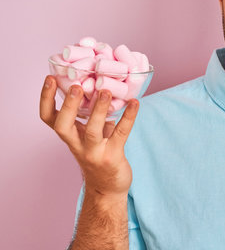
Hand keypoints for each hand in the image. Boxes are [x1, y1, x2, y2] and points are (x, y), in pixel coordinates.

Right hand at [39, 75, 138, 198]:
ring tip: (106, 91)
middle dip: (68, 106)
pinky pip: (120, 134)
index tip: (50, 78)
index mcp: (69, 136)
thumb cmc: (98, 156)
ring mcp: (94, 152)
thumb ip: (92, 116)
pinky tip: (135, 103)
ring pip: (92, 131)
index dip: (46, 99)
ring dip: (99, 110)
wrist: (107, 189)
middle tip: (76, 86)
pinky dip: (128, 117)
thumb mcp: (89, 135)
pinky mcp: (113, 156)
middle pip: (62, 126)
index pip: (49, 118)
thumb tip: (101, 87)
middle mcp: (77, 145)